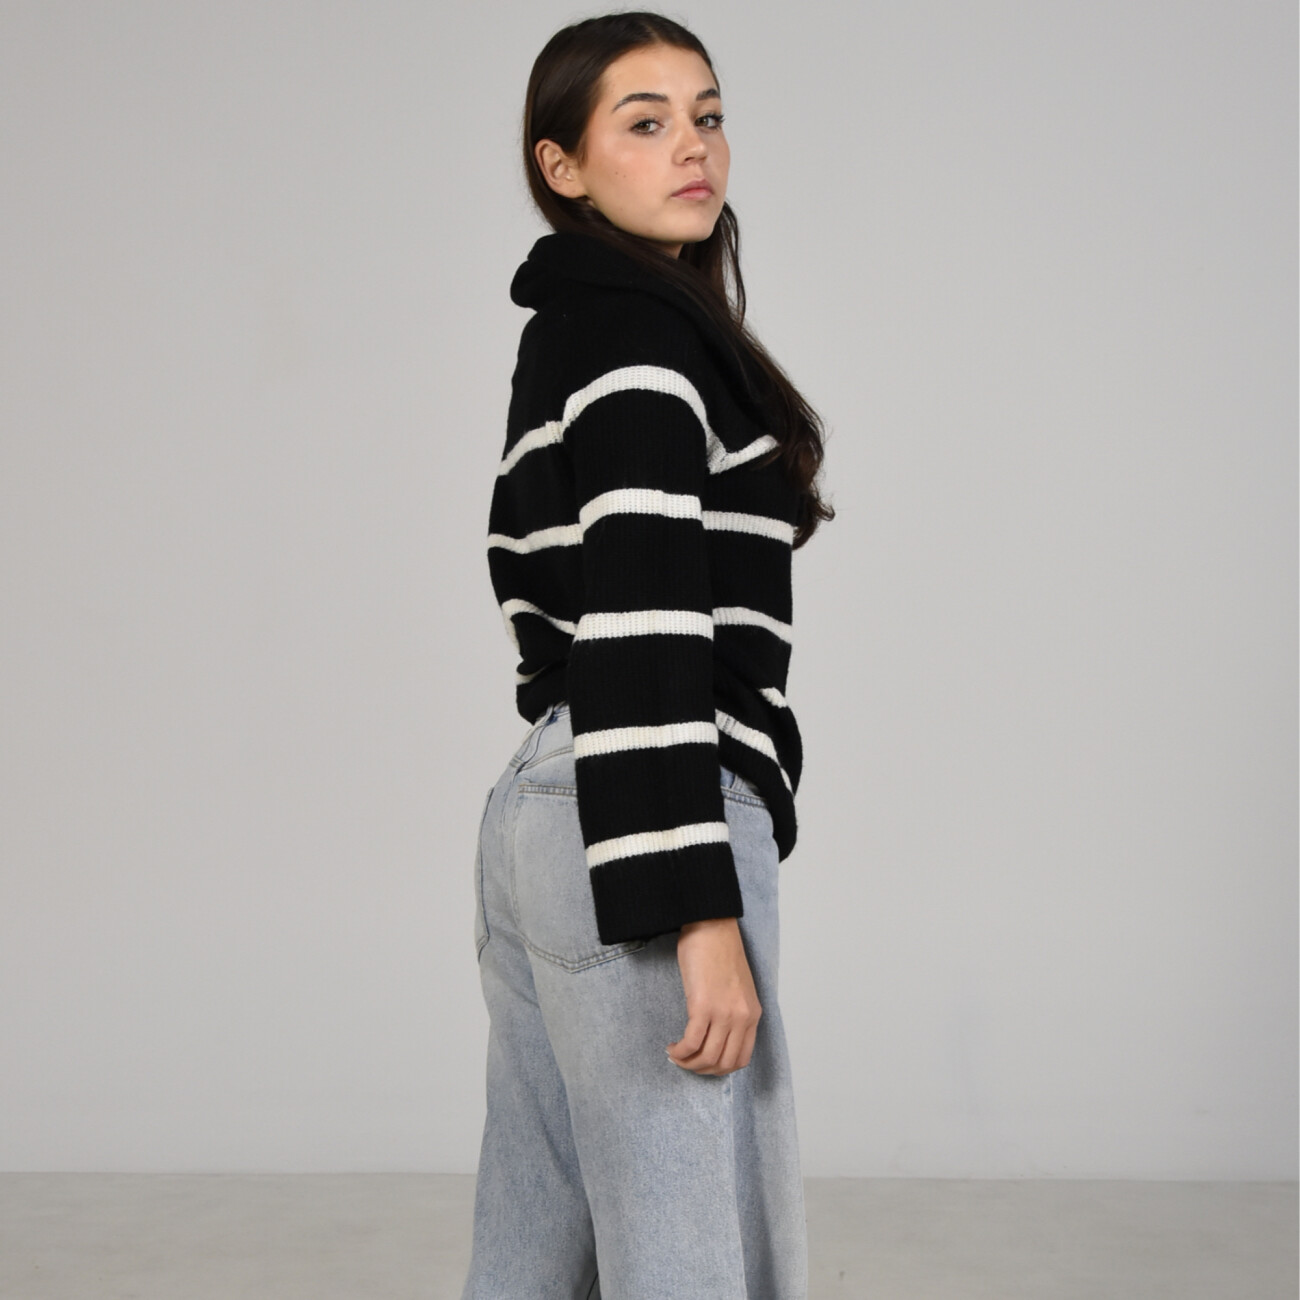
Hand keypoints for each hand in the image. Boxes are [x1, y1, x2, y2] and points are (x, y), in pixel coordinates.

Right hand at [666, 917, 761, 1075]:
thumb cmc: (721, 951)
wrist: (711, 926)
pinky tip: (672, 1047)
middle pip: (723, 1063)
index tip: (703, 1062)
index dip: (720, 1068)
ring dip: (688, 1063)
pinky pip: (691, 1042)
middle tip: (686, 1062)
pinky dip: (680, 1052)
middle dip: (702, 1069)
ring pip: (707, 1057)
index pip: (741, 1058)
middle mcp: (742, 1017)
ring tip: (676, 1055)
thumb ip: (734, 1011)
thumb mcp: (738, 987)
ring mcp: (723, 1013)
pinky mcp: (703, 1006)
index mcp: (752, 1014)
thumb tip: (717, 1035)